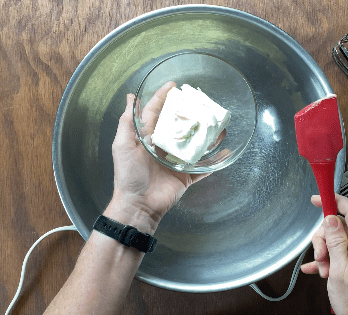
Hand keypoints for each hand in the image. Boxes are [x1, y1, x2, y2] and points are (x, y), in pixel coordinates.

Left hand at [108, 82, 209, 232]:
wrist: (138, 205)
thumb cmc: (128, 175)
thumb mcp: (122, 145)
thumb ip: (127, 122)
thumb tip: (131, 98)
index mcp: (148, 138)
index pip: (157, 112)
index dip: (164, 97)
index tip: (174, 85)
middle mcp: (163, 146)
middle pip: (178, 125)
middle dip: (188, 113)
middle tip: (200, 101)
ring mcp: (176, 161)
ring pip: (194, 144)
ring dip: (205, 135)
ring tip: (217, 123)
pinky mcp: (185, 175)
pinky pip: (203, 167)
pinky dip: (214, 162)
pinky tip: (225, 152)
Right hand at [300, 194, 347, 314]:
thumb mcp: (339, 270)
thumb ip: (336, 241)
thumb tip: (331, 218)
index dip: (333, 200)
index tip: (318, 198)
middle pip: (339, 225)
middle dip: (324, 239)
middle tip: (320, 256)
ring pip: (337, 239)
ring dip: (325, 252)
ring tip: (324, 270)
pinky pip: (341, 251)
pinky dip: (328, 258)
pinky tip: (318, 268)